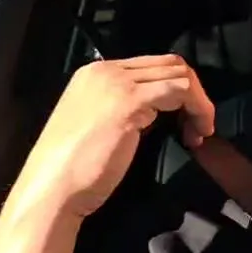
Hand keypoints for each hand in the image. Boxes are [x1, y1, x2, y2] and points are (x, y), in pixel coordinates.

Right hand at [10, 54, 215, 218]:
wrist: (52, 188)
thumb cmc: (74, 168)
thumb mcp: (101, 124)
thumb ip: (126, 108)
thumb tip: (157, 109)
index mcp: (95, 73)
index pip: (153, 65)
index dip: (179, 88)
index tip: (186, 119)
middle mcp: (106, 70)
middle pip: (171, 64)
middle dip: (194, 93)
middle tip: (199, 125)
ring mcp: (117, 83)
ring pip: (180, 75)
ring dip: (199, 103)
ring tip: (198, 133)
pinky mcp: (129, 101)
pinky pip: (180, 91)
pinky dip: (197, 110)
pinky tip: (195, 134)